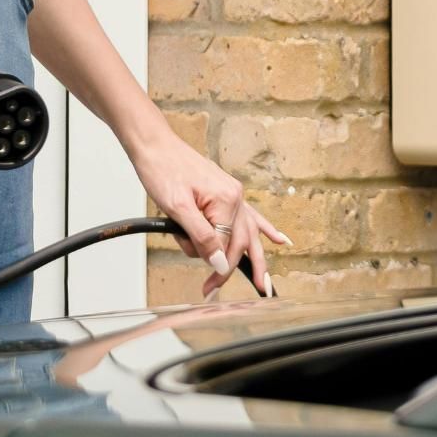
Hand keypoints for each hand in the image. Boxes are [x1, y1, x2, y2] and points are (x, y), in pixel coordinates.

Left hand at [129, 130, 291, 297]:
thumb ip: (201, 237)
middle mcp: (236, 196)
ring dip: (254, 257)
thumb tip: (219, 264)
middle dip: (228, 268)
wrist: (155, 146)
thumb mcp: (177, 208)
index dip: (215, 268)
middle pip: (240, 242)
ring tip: (263, 282)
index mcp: (226, 200)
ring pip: (249, 232)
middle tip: (214, 290)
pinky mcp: (226, 192)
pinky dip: (264, 229)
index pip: (226, 246)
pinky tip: (280, 240)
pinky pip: (250, 215)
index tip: (207, 287)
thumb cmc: (162, 171)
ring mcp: (233, 193)